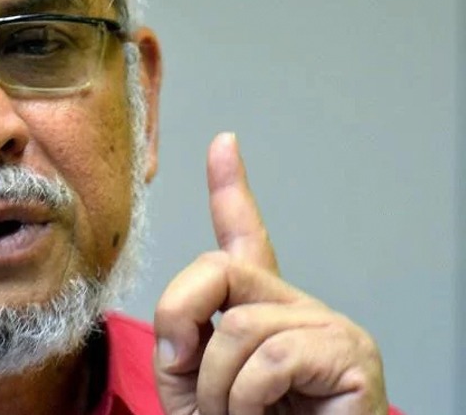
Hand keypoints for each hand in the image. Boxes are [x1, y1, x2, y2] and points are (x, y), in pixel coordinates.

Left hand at [153, 133, 388, 414]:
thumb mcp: (191, 387)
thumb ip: (180, 340)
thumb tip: (181, 320)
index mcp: (260, 311)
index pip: (246, 237)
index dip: (230, 188)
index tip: (223, 143)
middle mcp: (297, 307)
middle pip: (220, 267)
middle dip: (183, 315)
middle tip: (185, 370)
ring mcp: (328, 327)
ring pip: (240, 326)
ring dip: (217, 387)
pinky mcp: (352, 356)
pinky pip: (271, 357)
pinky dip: (246, 400)